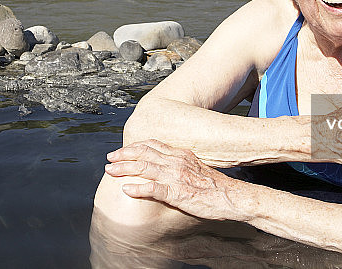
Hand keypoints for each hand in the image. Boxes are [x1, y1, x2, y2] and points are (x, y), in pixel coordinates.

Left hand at [104, 139, 247, 221]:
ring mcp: (176, 176)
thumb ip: (180, 163)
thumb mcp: (196, 167)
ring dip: (125, 169)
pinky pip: (154, 189)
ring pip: (144, 168)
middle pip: (144, 153)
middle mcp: (176, 161)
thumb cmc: (215, 186)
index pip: (152, 145)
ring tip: (110, 171)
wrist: (232, 196)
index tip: (121, 150)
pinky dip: (138, 188)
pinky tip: (126, 189)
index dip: (134, 146)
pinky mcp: (178, 192)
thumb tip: (164, 164)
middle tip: (109, 158)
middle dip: (123, 155)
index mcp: (180, 154)